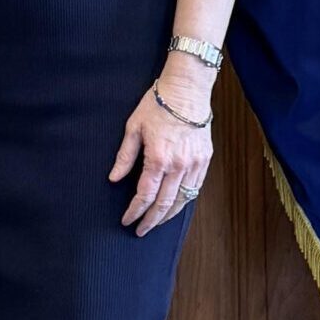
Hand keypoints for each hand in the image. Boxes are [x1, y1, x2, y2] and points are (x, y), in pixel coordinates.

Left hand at [110, 67, 212, 235]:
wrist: (187, 89)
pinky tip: (176, 205)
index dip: (135, 211)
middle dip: (151, 220)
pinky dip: (185, 200)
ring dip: (169, 215)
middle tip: (141, 230)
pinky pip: (195, 188)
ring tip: (157, 222)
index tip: (127, 220)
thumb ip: (125, 156)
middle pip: (164, 204)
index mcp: (158, 158)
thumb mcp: (133, 127)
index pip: (145, 195)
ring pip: (183, 200)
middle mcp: (179, 165)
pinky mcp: (205, 159)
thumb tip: (114, 178)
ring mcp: (195, 164)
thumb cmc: (158, 104)